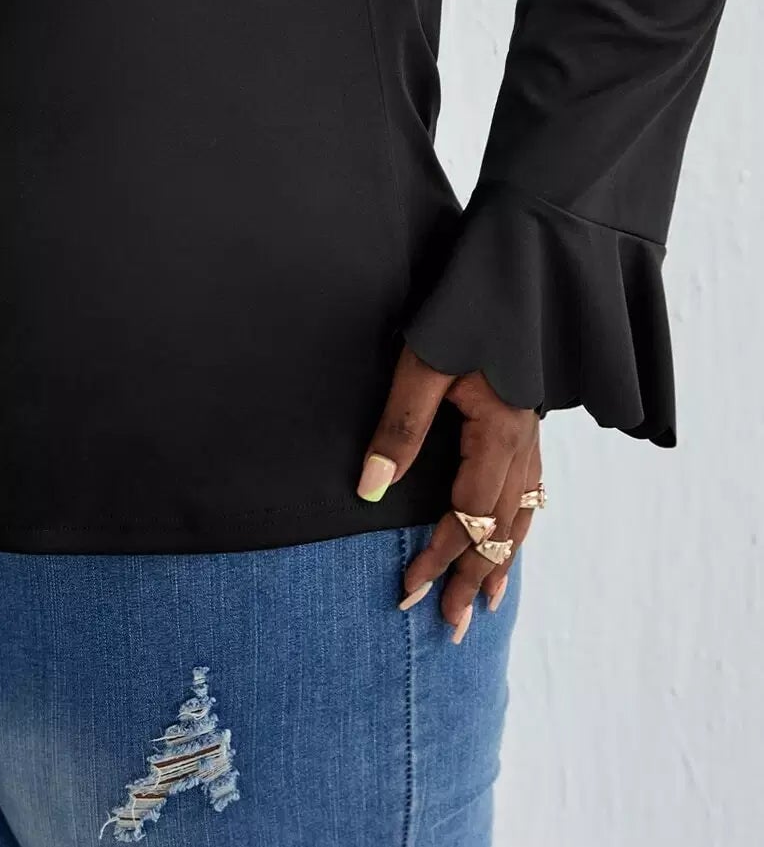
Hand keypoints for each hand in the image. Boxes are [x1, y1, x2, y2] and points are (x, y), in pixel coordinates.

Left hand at [357, 344, 541, 639]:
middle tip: (451, 626)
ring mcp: (531, 436)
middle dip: (473, 577)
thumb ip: (400, 427)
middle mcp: (523, 443)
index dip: (439, 556)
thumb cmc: (460, 315)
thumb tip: (370, 490)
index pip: (467, 515)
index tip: (411, 591)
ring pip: (521, 515)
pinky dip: (517, 527)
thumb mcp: (420, 366)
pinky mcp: (527, 426)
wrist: (511, 275)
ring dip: (500, 560)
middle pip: (499, 527)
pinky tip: (508, 541)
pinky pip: (529, 493)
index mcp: (499, 434)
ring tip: (485, 603)